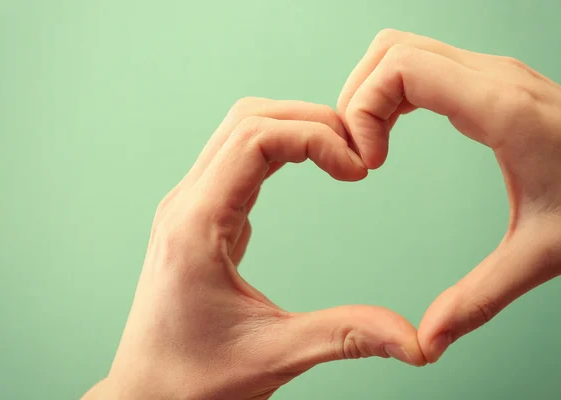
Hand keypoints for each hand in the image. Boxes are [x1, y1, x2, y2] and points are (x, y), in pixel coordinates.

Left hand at [83, 98, 425, 399]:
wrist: (145, 392)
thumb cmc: (194, 379)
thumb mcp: (274, 356)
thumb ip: (345, 338)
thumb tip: (415, 341)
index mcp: (196, 226)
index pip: (256, 140)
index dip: (315, 138)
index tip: (358, 171)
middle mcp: (186, 204)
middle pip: (248, 120)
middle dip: (309, 122)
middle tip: (357, 153)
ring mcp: (188, 206)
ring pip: (239, 132)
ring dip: (292, 129)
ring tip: (338, 155)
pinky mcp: (198, 216)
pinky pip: (235, 158)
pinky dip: (276, 149)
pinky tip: (305, 167)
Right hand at [337, 29, 560, 362]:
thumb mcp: (543, 255)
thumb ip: (478, 300)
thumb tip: (427, 342)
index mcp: (500, 108)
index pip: (400, 67)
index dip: (364, 109)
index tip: (369, 164)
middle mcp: (492, 77)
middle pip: (391, 51)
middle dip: (358, 100)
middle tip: (360, 155)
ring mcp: (491, 75)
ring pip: (401, 51)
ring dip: (372, 94)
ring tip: (371, 146)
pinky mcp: (488, 84)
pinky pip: (420, 67)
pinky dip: (392, 95)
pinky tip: (392, 134)